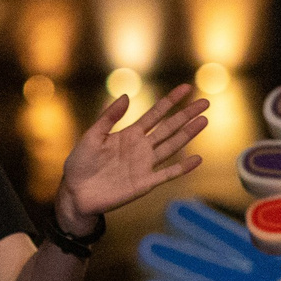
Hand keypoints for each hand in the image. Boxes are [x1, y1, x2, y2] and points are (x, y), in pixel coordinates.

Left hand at [57, 85, 207, 227]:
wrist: (75, 193)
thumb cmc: (80, 164)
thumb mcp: (92, 136)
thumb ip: (109, 117)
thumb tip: (126, 96)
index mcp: (129, 134)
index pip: (155, 114)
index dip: (171, 101)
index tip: (186, 88)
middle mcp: (141, 148)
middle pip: (169, 128)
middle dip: (186, 115)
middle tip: (205, 102)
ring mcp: (144, 165)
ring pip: (172, 146)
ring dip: (188, 134)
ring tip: (203, 121)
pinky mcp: (144, 183)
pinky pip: (167, 174)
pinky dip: (182, 168)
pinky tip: (197, 159)